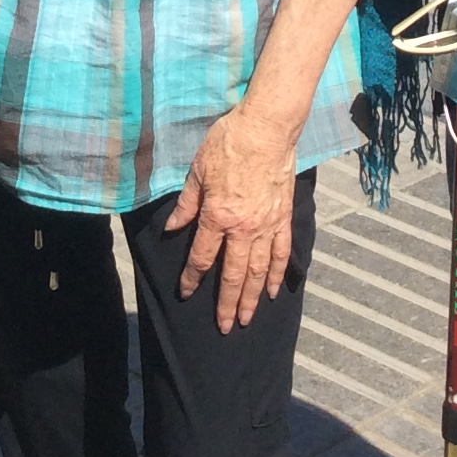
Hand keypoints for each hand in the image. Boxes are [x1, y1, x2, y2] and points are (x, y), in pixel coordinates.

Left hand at [166, 106, 299, 332]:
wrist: (266, 129)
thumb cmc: (227, 144)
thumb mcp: (197, 171)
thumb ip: (187, 204)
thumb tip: (172, 228)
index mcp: (217, 216)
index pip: (202, 257)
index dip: (192, 279)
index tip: (186, 293)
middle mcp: (243, 228)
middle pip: (234, 275)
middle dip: (227, 304)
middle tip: (225, 327)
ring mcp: (267, 226)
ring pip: (259, 272)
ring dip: (253, 298)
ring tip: (248, 319)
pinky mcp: (283, 218)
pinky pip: (282, 254)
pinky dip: (278, 275)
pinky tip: (274, 291)